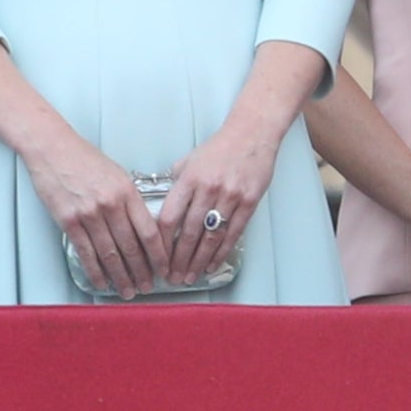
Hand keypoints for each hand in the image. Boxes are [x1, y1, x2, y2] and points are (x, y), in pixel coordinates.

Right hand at [24, 136, 167, 298]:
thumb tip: (142, 227)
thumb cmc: (83, 158)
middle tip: (147, 286)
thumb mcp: (117, 173)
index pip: (149, 231)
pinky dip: (96, 271)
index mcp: (127, 191)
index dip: (159, 255)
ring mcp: (89, 214)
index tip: (164, 267)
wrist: (52, 148)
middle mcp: (111, 204)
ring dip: (121, 277)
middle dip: (142, 271)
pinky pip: (86, 253)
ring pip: (110, 254)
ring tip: (128, 290)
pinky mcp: (69, 221)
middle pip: (131, 247)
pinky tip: (102, 281)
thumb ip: (130, 199)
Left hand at [157, 122, 279, 286]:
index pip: (170, 217)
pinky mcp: (249, 202)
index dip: (162, 242)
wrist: (252, 134)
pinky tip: (212, 264)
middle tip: (172, 277)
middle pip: (189, 232)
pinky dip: (221, 253)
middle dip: (179, 260)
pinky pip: (233, 234)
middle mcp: (208, 189)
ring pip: (210, 237)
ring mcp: (230, 196)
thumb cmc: (219, 148)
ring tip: (189, 277)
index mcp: (189, 179)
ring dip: (198, 261)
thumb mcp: (189, 160)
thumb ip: (176, 183)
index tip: (158, 257)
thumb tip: (162, 207)